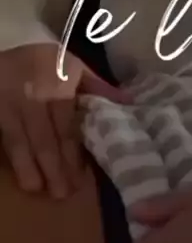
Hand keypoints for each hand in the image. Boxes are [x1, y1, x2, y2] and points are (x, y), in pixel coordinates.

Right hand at [0, 43, 125, 198]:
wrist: (3, 48)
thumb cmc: (43, 61)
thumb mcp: (72, 65)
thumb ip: (96, 86)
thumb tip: (128, 103)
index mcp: (57, 83)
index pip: (66, 125)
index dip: (72, 153)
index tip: (79, 177)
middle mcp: (32, 94)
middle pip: (43, 137)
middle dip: (53, 167)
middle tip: (62, 194)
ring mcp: (7, 104)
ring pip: (17, 140)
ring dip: (27, 167)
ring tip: (36, 189)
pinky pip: (2, 138)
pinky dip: (10, 157)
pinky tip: (18, 172)